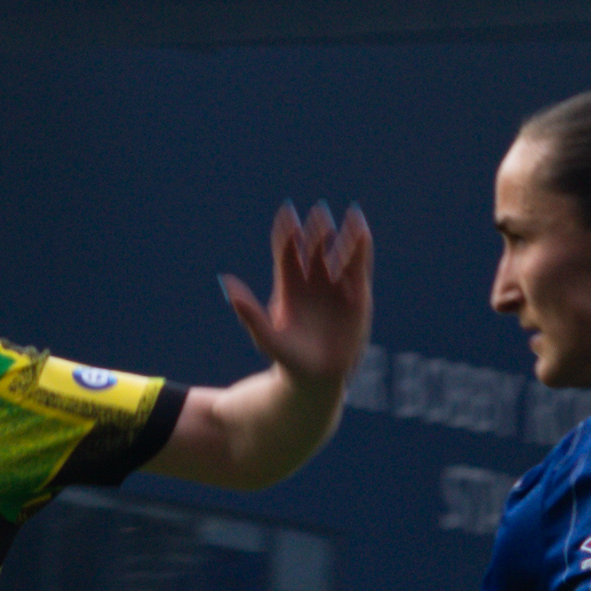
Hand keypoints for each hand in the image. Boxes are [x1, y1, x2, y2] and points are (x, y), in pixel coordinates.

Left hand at [218, 205, 373, 394]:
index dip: (287, 233)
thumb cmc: (287, 359)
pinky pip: (359, 269)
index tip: (287, 214)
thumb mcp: (266, 337)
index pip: (287, 252)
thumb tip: (226, 283)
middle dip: (316, 230)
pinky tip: (363, 232)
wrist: (316, 378)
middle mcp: (312, 282)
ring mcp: (335, 288)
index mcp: (288, 286)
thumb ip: (249, 312)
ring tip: (349, 213)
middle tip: (318, 211)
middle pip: (314, 248)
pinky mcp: (356, 297)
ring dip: (344, 236)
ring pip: (339, 254)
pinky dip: (362, 251)